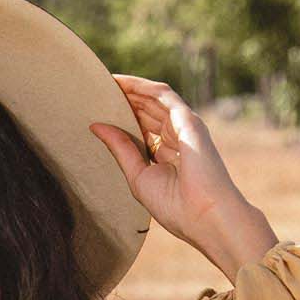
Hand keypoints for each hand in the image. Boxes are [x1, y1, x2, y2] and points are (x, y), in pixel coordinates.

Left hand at [91, 77, 277, 279]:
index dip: (121, 119)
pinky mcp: (187, 119)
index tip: (97, 112)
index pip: (141, 129)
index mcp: (166, 156)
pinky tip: (121, 82)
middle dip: (123, 101)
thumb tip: (95, 126)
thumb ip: (120, 149)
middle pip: (146, 112)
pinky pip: (162, 95)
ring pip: (153, 100)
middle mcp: (175, 138)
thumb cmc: (175, 207)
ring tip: (104, 82)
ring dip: (129, 89)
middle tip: (95, 92)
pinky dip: (141, 87)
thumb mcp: (138, 176)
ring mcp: (183, 126)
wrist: (204, 216)